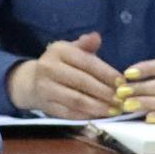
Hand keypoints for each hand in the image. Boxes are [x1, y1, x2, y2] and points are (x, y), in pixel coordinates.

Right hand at [5, 32, 123, 117]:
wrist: (32, 81)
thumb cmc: (60, 64)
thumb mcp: (72, 50)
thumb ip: (86, 45)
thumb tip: (96, 37)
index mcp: (58, 51)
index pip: (86, 62)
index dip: (106, 73)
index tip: (122, 82)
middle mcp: (49, 68)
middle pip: (82, 82)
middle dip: (105, 92)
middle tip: (122, 99)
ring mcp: (45, 88)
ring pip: (76, 100)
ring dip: (98, 107)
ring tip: (114, 110)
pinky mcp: (46, 106)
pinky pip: (69, 113)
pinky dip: (87, 116)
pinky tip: (100, 116)